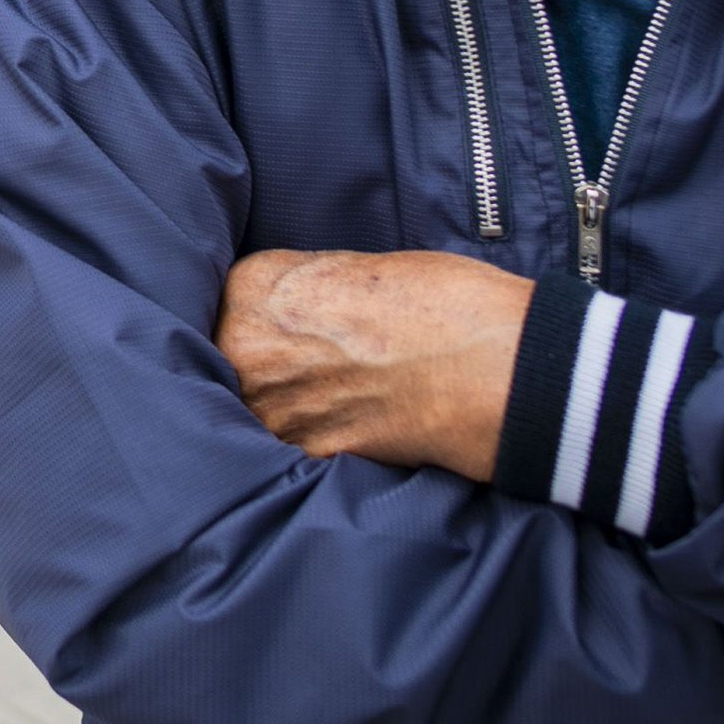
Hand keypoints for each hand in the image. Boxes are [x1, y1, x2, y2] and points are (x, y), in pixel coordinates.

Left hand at [219, 249, 534, 480]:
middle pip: (227, 360)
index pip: (227, 306)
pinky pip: (288, 448)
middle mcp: (247, 347)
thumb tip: (288, 314)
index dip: (262, 319)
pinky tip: (345, 424)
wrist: (495, 364)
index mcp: (254, 287)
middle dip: (263, 365)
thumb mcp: (354, 268)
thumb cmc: (442, 301)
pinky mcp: (306, 455)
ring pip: (252, 409)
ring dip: (281, 406)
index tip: (288, 327)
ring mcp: (273, 406)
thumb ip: (301, 291)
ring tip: (332, 396)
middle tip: (313, 365)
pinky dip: (310, 441)